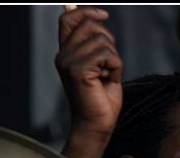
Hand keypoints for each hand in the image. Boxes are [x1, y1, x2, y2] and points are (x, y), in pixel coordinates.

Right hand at [55, 6, 122, 139]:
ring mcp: (69, 62)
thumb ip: (97, 44)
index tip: (104, 14)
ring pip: (103, 41)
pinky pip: (109, 56)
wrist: (97, 124)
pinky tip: (108, 81)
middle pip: (92, 26)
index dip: (87, 12)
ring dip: (114, 60)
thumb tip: (100, 17)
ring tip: (107, 76)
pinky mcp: (78, 71)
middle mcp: (63, 55)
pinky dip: (116, 68)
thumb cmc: (102, 98)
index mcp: (66, 52)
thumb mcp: (101, 65)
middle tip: (109, 65)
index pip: (69, 19)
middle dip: (109, 42)